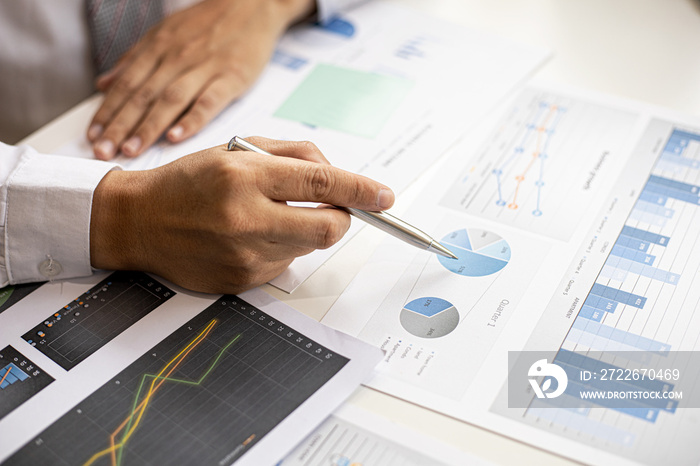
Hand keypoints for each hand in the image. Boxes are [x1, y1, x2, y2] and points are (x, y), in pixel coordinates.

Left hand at [87, 0, 313, 159]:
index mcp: (158, 48)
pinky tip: (176, 137)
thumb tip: (103, 84)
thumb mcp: (165, 33)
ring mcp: (204, 67)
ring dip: (148, 127)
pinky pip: (209, 101)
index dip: (107, 111)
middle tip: (103, 152)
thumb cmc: (207, 23)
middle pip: (142, 96)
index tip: (92, 137)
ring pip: (170, 100)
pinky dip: (192, 120)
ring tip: (131, 150)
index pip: (125, 84)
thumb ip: (134, 60)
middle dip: (120, 126)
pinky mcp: (231, 77)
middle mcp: (176, 58)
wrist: (250, 6)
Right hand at [89, 138, 394, 293]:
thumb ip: (294, 157)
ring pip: (308, 247)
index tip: (385, 196)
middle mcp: (246, 220)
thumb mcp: (238, 150)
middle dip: (342, 218)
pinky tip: (249, 236)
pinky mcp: (242, 281)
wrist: (141, 221)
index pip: (322, 184)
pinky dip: (282, 247)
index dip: (361, 190)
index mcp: (245, 177)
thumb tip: (340, 178)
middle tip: (331, 207)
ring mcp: (244, 256)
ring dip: (304, 230)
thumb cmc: (191, 181)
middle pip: (328, 229)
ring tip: (267, 215)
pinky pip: (285, 264)